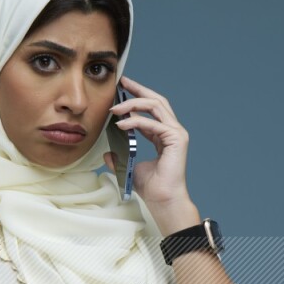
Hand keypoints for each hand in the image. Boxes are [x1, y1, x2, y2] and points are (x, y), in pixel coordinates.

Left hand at [102, 75, 200, 232]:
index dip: (136, 98)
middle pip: (156, 101)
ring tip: (116, 107)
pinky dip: (136, 121)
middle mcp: (172, 131)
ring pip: (156, 106)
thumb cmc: (151, 188)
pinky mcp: (176, 139)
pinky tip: (121, 124)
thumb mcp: (130, 167)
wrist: (163, 201)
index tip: (122, 90)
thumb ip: (120, 157)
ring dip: (134, 103)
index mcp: (163, 136)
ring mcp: (176, 134)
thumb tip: (106, 153)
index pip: (151, 110)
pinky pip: (153, 123)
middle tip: (122, 82)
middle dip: (138, 90)